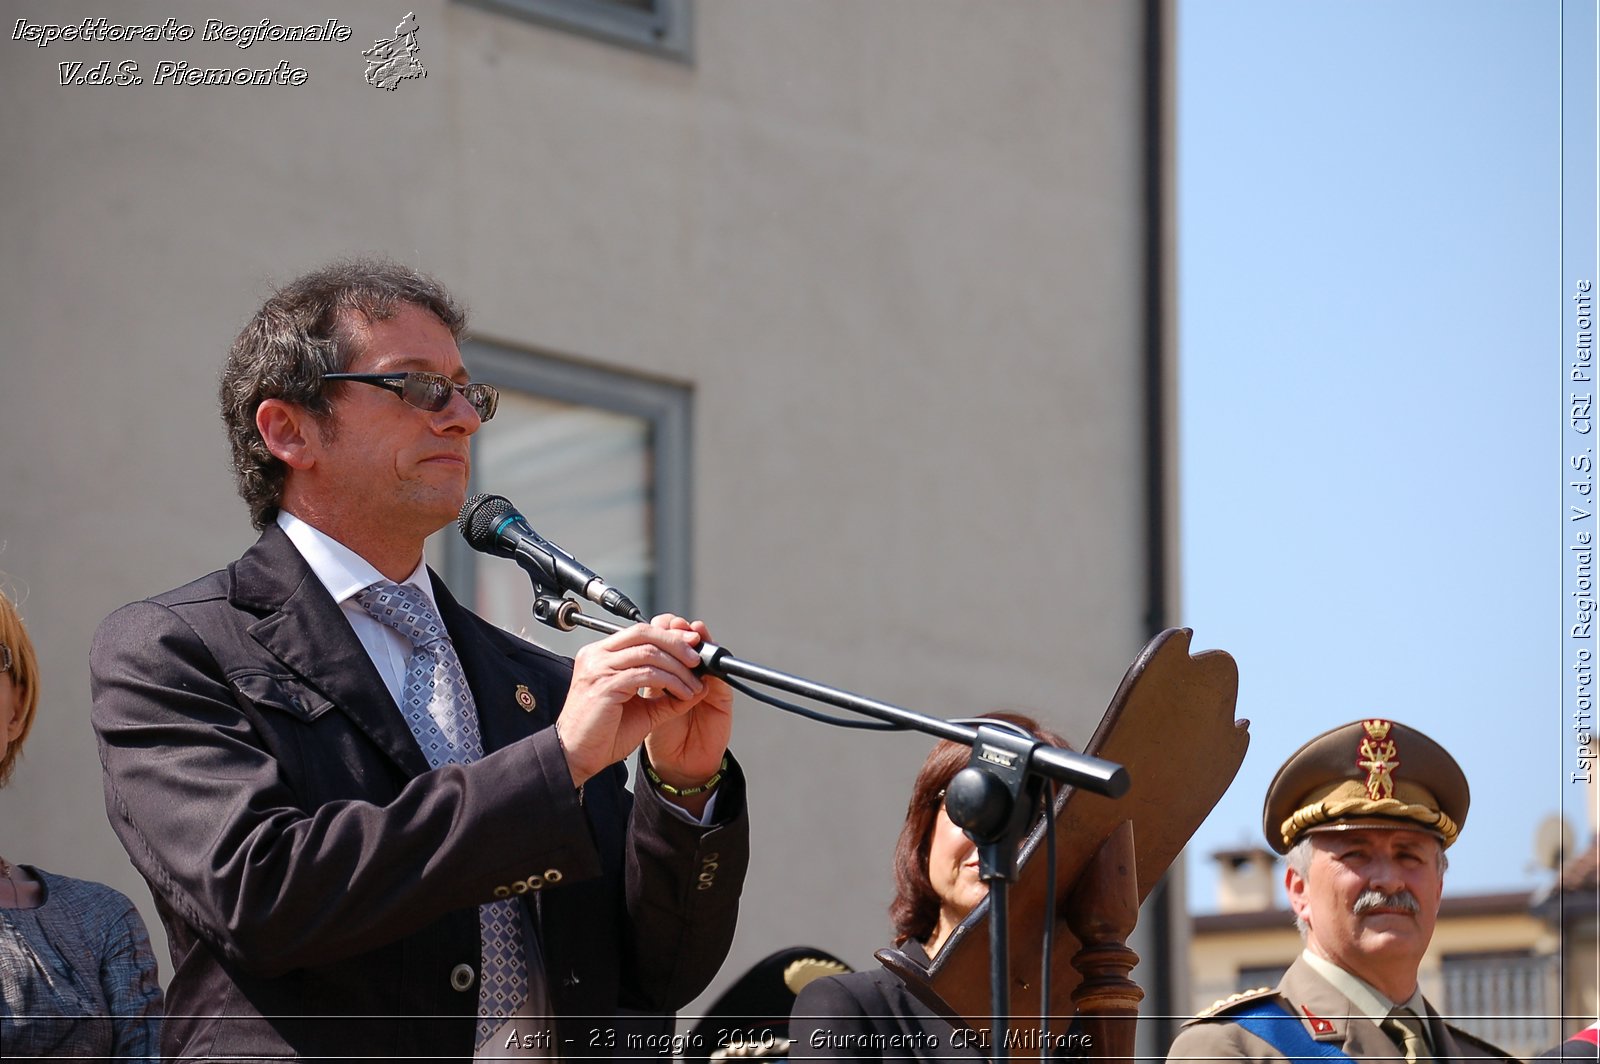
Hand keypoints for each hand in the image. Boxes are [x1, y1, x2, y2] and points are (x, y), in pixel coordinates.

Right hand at [555, 615, 731, 791]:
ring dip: (678, 667)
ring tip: (694, 684)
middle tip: (697, 659)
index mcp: (600, 655)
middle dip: (676, 643)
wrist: (576, 756)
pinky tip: (683, 694)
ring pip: (648, 652)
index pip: (639, 632)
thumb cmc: (602, 734)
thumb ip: (667, 694)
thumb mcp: (642, 709)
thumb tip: (698, 683)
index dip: (669, 636)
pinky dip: (671, 682)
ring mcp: (598, 668)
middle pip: (644, 633)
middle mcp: (596, 656)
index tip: (692, 643)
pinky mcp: (604, 685)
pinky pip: (647, 674)